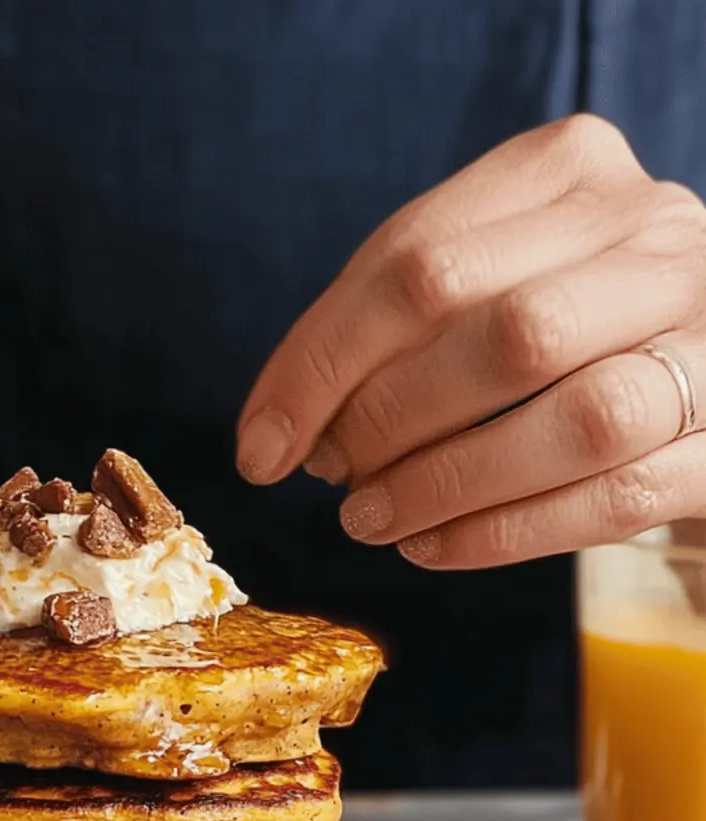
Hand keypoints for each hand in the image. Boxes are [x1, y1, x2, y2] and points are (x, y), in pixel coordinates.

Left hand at [237, 115, 705, 568]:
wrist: (698, 378)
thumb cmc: (562, 329)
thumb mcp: (481, 280)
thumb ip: (394, 327)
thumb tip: (285, 429)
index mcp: (573, 171)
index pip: (417, 261)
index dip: (319, 365)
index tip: (261, 448)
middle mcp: (658, 237)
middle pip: (500, 330)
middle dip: (386, 421)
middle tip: (333, 478)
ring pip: (576, 415)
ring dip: (446, 483)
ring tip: (370, 520)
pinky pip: (616, 495)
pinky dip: (505, 531)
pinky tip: (433, 546)